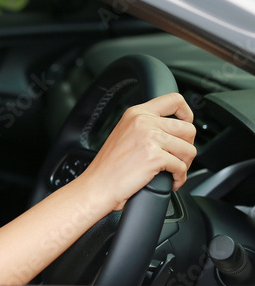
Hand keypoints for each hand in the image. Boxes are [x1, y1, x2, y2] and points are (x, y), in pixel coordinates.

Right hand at [78, 93, 196, 210]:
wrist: (97, 186)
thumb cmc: (109, 167)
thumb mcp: (125, 134)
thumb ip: (147, 126)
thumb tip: (175, 129)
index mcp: (136, 113)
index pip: (174, 100)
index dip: (187, 113)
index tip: (185, 124)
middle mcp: (143, 122)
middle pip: (188, 129)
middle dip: (187, 147)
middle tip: (176, 158)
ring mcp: (149, 138)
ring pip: (189, 150)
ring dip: (184, 165)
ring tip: (172, 171)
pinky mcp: (154, 157)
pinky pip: (182, 167)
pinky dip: (179, 178)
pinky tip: (169, 181)